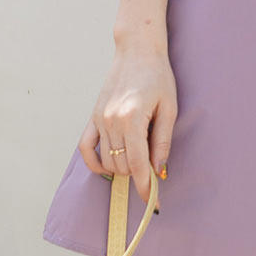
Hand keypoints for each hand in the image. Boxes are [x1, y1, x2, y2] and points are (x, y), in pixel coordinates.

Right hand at [78, 45, 177, 206]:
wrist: (138, 51)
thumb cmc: (158, 76)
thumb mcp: (169, 108)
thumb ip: (162, 141)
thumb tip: (159, 171)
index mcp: (132, 118)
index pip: (136, 165)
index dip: (146, 187)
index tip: (153, 204)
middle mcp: (111, 121)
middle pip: (121, 166)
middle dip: (137, 176)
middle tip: (152, 170)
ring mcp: (99, 119)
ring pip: (106, 161)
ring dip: (121, 169)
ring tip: (137, 159)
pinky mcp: (93, 116)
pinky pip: (85, 148)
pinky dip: (95, 163)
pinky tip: (108, 167)